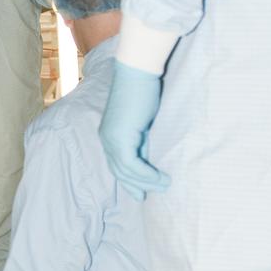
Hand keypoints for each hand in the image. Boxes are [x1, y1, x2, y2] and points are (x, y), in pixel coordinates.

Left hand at [99, 61, 170, 201]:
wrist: (138, 73)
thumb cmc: (143, 91)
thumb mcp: (142, 121)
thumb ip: (141, 140)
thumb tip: (147, 158)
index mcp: (108, 133)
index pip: (116, 163)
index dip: (128, 180)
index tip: (139, 192)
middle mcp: (105, 138)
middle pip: (118, 171)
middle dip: (133, 185)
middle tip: (146, 197)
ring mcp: (111, 139)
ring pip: (125, 171)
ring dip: (145, 182)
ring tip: (164, 186)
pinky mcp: (120, 138)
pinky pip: (132, 166)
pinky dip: (147, 175)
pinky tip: (160, 178)